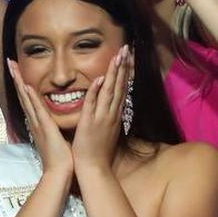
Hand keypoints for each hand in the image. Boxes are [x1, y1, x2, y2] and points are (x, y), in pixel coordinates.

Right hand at [8, 59, 72, 174]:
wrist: (59, 173)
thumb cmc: (61, 158)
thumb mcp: (57, 137)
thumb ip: (54, 128)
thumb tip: (55, 122)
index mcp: (39, 123)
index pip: (29, 99)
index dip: (23, 84)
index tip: (18, 70)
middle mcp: (35, 122)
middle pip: (24, 95)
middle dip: (17, 78)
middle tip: (9, 62)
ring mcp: (39, 125)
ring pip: (27, 99)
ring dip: (20, 83)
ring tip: (13, 68)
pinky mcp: (46, 129)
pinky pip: (38, 111)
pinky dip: (32, 98)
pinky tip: (28, 87)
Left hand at [71, 46, 130, 169]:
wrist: (94, 168)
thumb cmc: (99, 150)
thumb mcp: (108, 129)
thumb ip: (110, 115)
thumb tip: (113, 105)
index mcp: (114, 114)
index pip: (122, 88)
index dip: (125, 71)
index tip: (128, 56)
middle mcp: (111, 113)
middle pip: (119, 85)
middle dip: (123, 66)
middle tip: (127, 48)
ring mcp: (102, 117)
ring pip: (110, 91)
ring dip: (114, 73)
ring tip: (119, 56)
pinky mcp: (89, 123)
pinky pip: (92, 104)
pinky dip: (96, 91)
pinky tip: (100, 78)